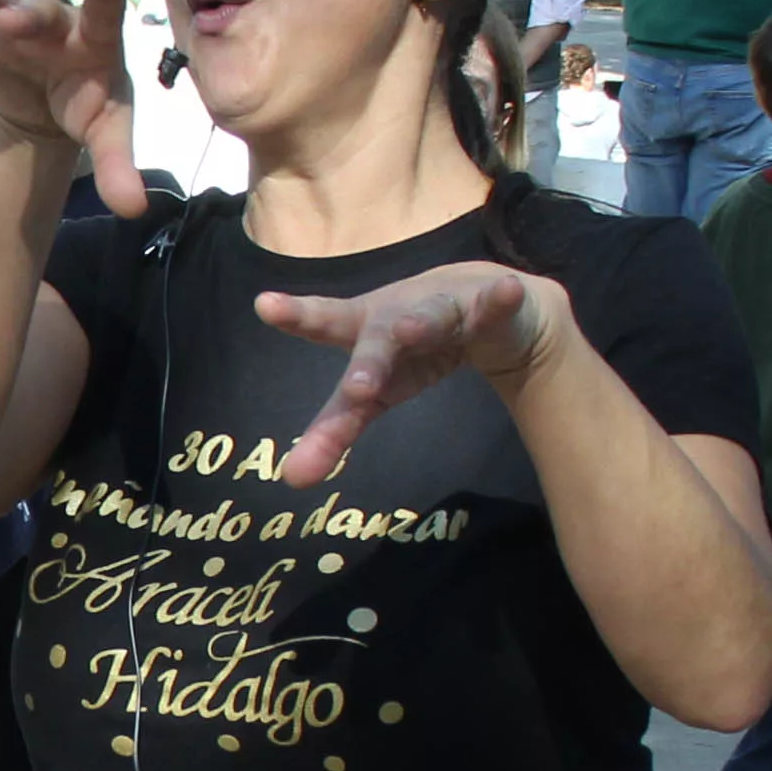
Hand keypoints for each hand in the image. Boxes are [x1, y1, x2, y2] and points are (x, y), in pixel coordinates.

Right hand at [0, 0, 140, 212]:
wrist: (50, 101)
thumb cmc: (86, 106)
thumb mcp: (105, 135)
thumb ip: (117, 167)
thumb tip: (136, 210)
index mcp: (95, 43)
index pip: (104, 14)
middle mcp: (54, 24)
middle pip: (40, 14)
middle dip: (24, 17)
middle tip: (9, 21)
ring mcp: (13, 23)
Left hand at [244, 261, 563, 488]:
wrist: (483, 303)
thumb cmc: (414, 351)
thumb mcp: (375, 393)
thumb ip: (334, 431)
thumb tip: (291, 480)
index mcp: (365, 333)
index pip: (326, 329)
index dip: (298, 318)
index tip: (265, 304)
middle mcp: (398, 316)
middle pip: (378, 340)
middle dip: (368, 362)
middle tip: (358, 389)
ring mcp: (445, 307)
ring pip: (433, 317)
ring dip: (422, 324)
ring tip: (410, 330)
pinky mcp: (490, 305)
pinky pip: (496, 305)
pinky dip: (500, 300)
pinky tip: (507, 290)